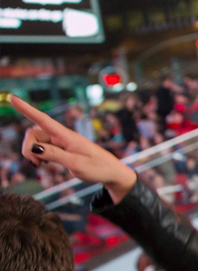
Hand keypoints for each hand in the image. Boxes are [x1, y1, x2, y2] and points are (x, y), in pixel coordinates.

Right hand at [11, 95, 136, 202]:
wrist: (112, 173)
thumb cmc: (98, 168)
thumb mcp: (77, 164)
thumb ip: (55, 155)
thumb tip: (34, 147)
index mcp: (67, 136)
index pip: (43, 119)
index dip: (26, 109)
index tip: (12, 98)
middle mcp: (62, 136)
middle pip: (34, 133)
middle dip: (28, 147)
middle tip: (37, 165)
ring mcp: (60, 142)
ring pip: (35, 141)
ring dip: (32, 153)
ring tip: (42, 166)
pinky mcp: (60, 149)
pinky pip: (41, 148)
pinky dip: (38, 156)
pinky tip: (45, 164)